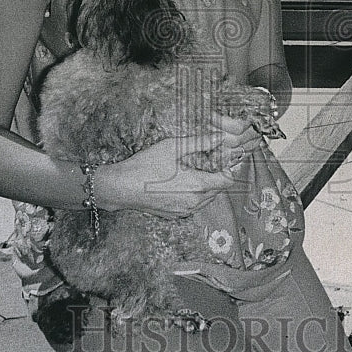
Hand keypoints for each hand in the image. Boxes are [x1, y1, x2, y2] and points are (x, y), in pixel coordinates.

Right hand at [96, 116, 259, 217]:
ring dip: (206, 188)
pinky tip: (181, 184)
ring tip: (194, 173)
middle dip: (217, 177)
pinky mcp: (175, 215)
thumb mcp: (173, 147)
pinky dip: (193, 196)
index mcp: (197, 185)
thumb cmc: (145, 165)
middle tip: (209, 163)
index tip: (225, 161)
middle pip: (218, 191)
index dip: (229, 170)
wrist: (122, 187)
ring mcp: (184, 210)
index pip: (227, 181)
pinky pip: (193, 206)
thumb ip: (199, 142)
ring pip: (206, 200)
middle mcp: (194, 202)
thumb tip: (218, 137)